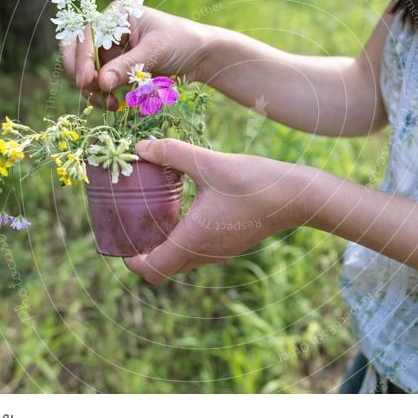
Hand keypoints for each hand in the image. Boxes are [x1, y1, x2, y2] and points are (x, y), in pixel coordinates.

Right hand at [61, 6, 211, 109]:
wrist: (201, 55)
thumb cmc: (181, 42)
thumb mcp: (154, 51)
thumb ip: (127, 66)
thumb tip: (101, 83)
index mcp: (115, 15)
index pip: (85, 35)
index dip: (81, 59)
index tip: (87, 82)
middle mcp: (107, 31)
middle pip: (77, 53)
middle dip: (82, 76)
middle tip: (96, 96)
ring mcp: (110, 51)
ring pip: (86, 72)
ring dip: (93, 91)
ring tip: (111, 105)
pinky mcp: (116, 68)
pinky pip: (100, 84)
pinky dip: (103, 96)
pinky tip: (115, 105)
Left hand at [123, 139, 310, 283]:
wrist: (297, 196)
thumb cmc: (253, 182)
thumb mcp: (208, 163)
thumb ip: (172, 153)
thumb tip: (141, 147)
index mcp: (193, 241)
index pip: (151, 270)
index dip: (130, 262)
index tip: (119, 242)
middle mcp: (204, 254)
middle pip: (164, 268)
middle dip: (143, 252)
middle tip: (131, 225)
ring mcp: (219, 252)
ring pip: (182, 260)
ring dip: (164, 245)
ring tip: (154, 215)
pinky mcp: (230, 244)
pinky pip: (197, 250)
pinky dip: (182, 238)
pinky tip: (185, 208)